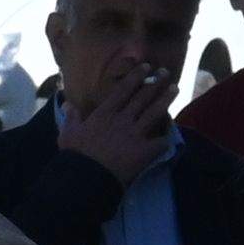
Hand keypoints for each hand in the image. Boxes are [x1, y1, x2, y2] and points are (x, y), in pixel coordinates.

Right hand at [60, 64, 175, 184]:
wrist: (87, 177)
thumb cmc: (75, 155)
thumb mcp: (67, 133)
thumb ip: (71, 117)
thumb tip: (68, 104)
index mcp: (104, 114)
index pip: (123, 90)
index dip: (135, 77)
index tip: (145, 67)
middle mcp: (122, 119)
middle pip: (142, 97)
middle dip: (155, 82)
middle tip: (165, 71)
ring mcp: (136, 134)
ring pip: (154, 112)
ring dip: (166, 99)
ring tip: (175, 88)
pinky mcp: (145, 150)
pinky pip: (160, 141)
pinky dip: (165, 137)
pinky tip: (170, 134)